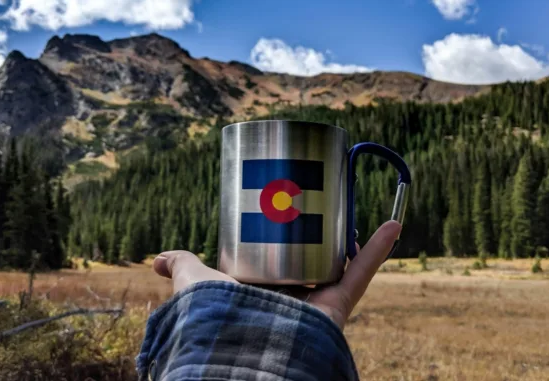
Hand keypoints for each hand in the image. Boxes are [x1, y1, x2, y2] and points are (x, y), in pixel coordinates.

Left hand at [153, 220, 401, 329]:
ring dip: (351, 234)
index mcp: (263, 289)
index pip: (281, 256)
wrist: (242, 351)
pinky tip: (393, 224)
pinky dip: (379, 250)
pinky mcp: (337, 305)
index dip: (289, 231)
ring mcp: (317, 300)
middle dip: (323, 227)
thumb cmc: (214, 321)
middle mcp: (291, 296)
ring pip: (341, 261)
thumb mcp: (193, 285)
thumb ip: (181, 268)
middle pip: (315, 255)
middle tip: (323, 197)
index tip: (292, 204)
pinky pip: (362, 274)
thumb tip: (155, 260)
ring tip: (349, 203)